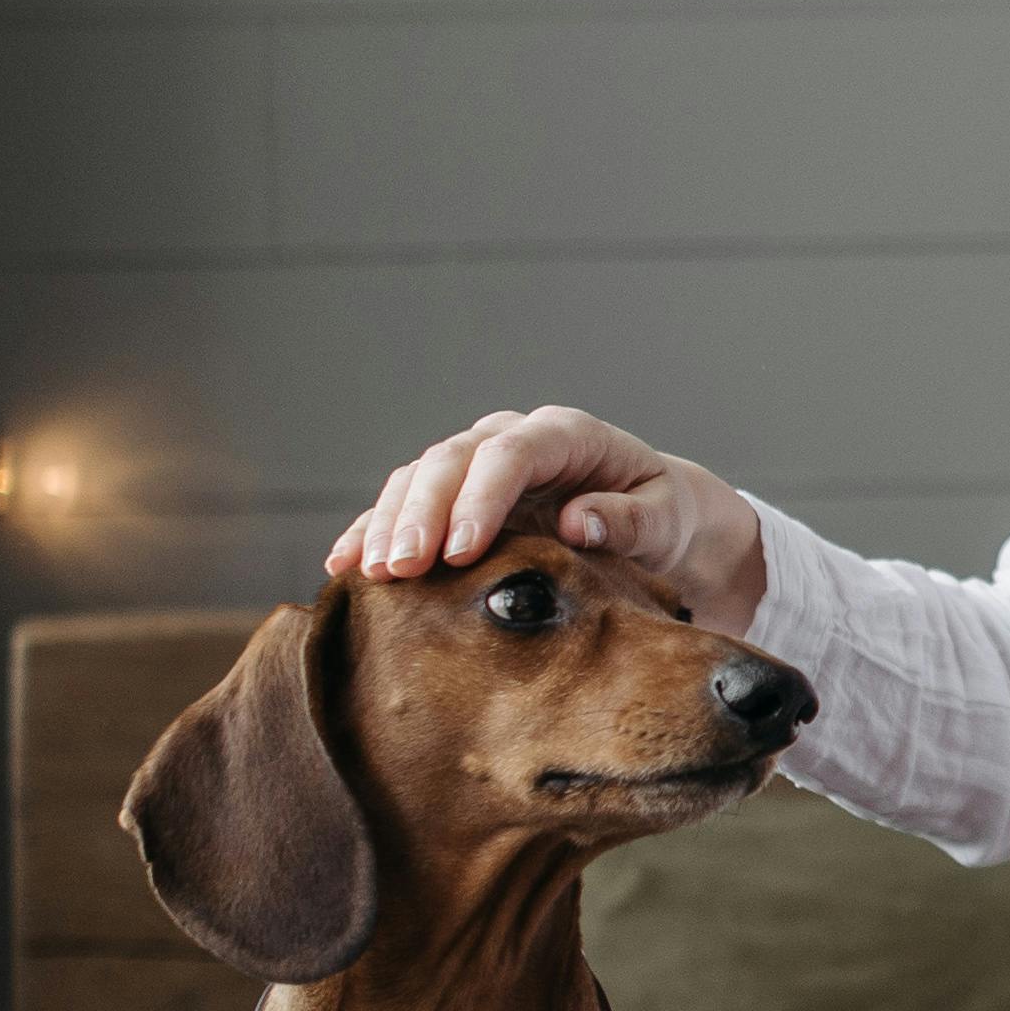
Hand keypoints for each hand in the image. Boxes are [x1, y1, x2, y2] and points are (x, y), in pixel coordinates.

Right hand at [329, 405, 764, 622]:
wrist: (659, 520)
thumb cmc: (665, 517)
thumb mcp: (665, 519)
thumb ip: (627, 519)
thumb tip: (579, 520)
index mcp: (567, 436)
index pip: (511, 455)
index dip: (479, 499)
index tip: (460, 551)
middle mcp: (514, 439)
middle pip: (451, 462)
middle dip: (421, 514)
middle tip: (401, 570)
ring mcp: (480, 464)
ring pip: (419, 477)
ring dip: (389, 523)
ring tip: (368, 574)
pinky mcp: (458, 496)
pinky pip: (406, 505)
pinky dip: (373, 531)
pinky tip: (344, 565)